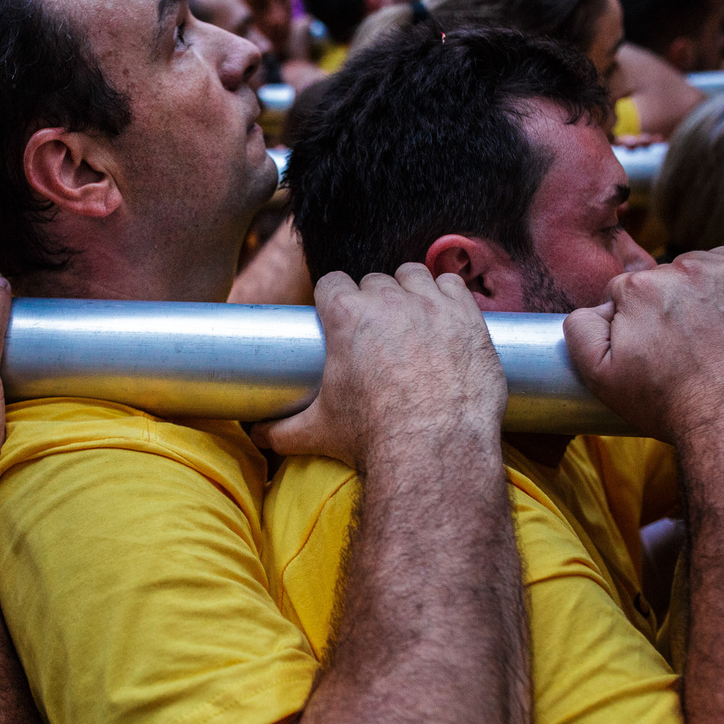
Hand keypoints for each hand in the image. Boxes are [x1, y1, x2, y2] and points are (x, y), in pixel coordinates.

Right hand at [251, 265, 505, 470]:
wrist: (435, 448)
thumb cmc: (373, 436)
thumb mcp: (318, 431)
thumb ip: (282, 430)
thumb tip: (257, 436)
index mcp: (345, 316)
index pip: (331, 283)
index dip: (333, 297)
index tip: (337, 314)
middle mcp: (387, 301)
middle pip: (373, 280)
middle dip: (371, 299)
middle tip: (375, 330)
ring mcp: (430, 304)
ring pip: (413, 275)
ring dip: (408, 289)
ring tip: (409, 317)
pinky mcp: (466, 315)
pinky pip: (453, 284)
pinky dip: (446, 295)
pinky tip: (442, 314)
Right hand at [564, 247, 723, 444]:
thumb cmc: (668, 402)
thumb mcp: (599, 375)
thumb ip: (580, 330)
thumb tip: (595, 306)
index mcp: (641, 288)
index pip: (626, 288)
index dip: (631, 317)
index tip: (647, 344)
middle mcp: (687, 271)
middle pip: (665, 275)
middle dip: (666, 301)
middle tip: (679, 343)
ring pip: (703, 268)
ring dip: (700, 289)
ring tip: (706, 330)